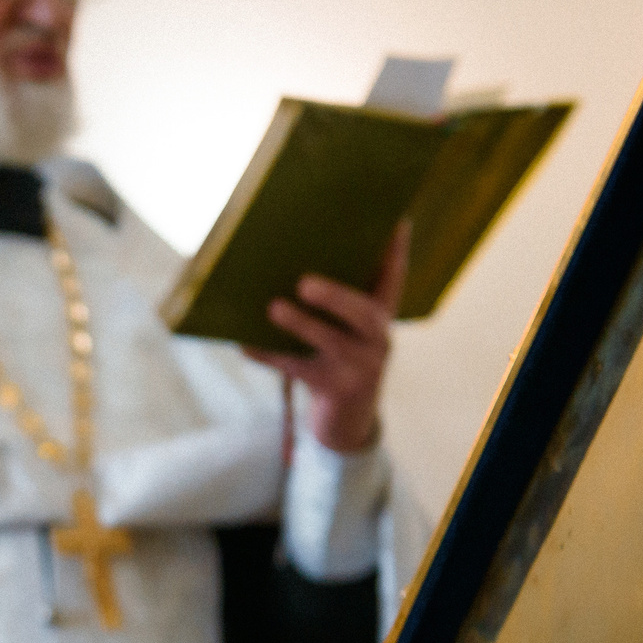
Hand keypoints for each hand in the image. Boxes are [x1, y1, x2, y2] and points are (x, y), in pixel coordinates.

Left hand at [247, 218, 407, 453]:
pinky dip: (270, 356)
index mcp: (381, 317)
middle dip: (335, 296)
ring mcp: (361, 368)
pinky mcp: (337, 391)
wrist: (347, 422)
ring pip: (330, 341)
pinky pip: (298, 369)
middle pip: (363, 312)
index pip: (393, 279)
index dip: (395, 251)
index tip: (396, 221)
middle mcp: (378, 340)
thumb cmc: (338, 360)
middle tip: (304, 283)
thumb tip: (290, 263)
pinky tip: (246, 345)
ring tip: (274, 308)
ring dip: (301, 324)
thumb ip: (336, 302)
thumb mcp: (347, 331)